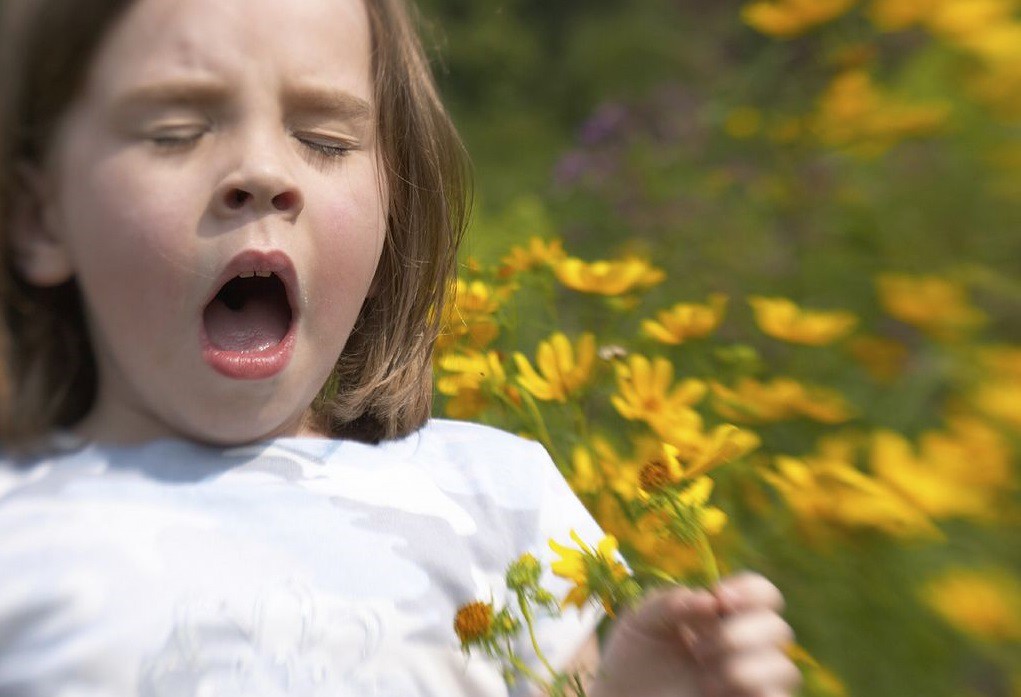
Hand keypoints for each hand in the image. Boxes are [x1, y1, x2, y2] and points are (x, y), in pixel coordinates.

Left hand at [590, 572, 800, 696]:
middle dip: (737, 634)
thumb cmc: (631, 662)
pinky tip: (714, 692)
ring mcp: (750, 683)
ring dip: (742, 668)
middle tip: (698, 649)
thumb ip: (669, 603)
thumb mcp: (639, 622)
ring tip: (704, 680)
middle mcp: (745, 648)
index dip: (751, 590)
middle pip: (778, 628)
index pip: (762, 593)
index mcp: (723, 617)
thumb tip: (710, 601)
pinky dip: (753, 690)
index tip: (720, 597)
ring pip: (784, 668)